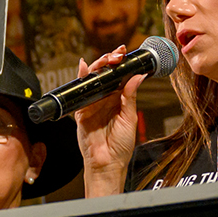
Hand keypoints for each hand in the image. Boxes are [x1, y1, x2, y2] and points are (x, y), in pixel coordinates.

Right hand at [72, 46, 145, 195]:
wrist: (107, 163)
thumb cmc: (121, 146)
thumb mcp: (129, 118)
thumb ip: (130, 97)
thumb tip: (138, 76)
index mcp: (119, 100)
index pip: (119, 76)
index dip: (121, 63)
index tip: (125, 53)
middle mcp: (105, 99)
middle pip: (105, 74)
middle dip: (110, 61)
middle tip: (117, 54)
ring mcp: (92, 104)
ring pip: (92, 79)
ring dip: (97, 66)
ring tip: (105, 58)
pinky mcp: (81, 110)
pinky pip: (79, 92)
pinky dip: (80, 78)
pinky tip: (83, 67)